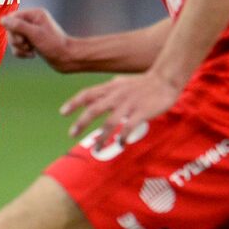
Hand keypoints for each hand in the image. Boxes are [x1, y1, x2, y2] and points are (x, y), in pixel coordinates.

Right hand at [1, 8, 75, 71]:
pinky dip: (22, 53)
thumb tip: (2, 20)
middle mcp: (32, 21)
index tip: (22, 38)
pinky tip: (32, 55)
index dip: (12, 29)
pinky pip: (18, 47)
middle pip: (11, 29)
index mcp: (35, 14)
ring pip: (14, 40)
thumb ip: (17, 26)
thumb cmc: (54, 45)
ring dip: (19, 48)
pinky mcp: (31, 42)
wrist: (66, 58)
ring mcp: (32, 32)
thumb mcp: (34, 34)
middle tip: (27, 45)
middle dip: (16, 41)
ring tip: (31, 51)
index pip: (12, 18)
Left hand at [61, 71, 181, 150]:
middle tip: (71, 134)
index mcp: (111, 88)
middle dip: (81, 123)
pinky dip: (122, 136)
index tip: (62, 113)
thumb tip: (93, 94)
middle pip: (94, 109)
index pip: (87, 94)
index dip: (74, 103)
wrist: (166, 79)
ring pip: (110, 122)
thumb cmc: (143, 82)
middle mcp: (117, 96)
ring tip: (97, 148)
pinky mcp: (142, 112)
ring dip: (102, 137)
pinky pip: (129, 127)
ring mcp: (129, 104)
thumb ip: (107, 89)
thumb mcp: (121, 82)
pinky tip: (120, 144)